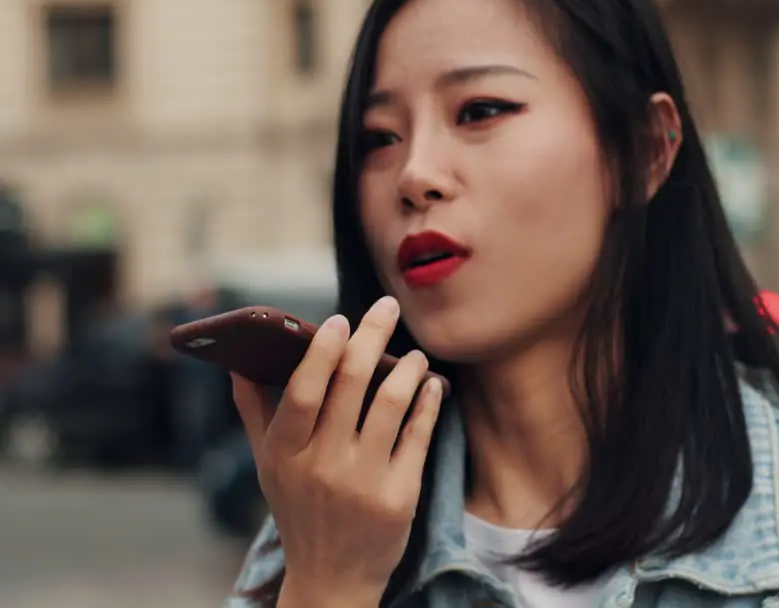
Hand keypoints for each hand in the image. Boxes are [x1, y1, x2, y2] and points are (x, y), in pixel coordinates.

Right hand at [231, 296, 443, 604]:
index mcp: (284, 454)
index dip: (321, 352)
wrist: (332, 579)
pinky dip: (429, 401)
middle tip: (388, 308)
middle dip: (373, 337)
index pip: (302, 392)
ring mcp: (363, 482)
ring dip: (408, 367)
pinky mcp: (400, 496)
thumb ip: (255, 411)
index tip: (338, 319)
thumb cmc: (299, 509)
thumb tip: (237, 360)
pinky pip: (419, 434)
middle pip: (351, 386)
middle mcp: (322, 466)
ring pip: (392, 404)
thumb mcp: (269, 466)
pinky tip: (432, 384)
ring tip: (414, 353)